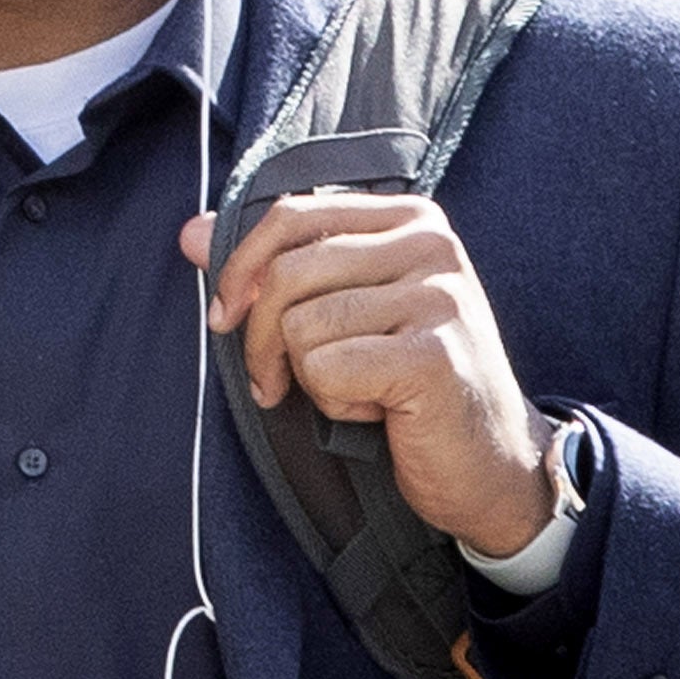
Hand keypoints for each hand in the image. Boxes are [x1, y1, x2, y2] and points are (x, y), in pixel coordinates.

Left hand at [180, 197, 555, 557]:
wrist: (488, 462)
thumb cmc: (406, 381)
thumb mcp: (340, 309)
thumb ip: (271, 265)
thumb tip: (191, 232)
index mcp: (409, 217)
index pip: (290, 215)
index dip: (240, 269)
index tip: (225, 317)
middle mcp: (431, 244)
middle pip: (287, 273)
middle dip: (261, 338)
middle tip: (275, 381)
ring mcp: (439, 297)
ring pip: (301, 325)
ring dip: (308, 374)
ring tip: (356, 390)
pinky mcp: (434, 356)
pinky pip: (327, 369)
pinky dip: (334, 402)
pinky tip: (378, 410)